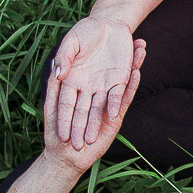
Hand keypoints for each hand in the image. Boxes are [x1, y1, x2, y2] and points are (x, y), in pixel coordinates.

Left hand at [43, 40, 144, 174]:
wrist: (64, 160)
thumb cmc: (53, 134)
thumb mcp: (50, 106)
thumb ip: (54, 85)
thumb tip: (57, 67)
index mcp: (81, 89)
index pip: (95, 66)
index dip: (103, 50)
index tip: (110, 32)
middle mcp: (96, 94)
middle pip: (114, 69)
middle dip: (126, 54)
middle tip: (136, 37)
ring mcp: (106, 106)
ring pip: (122, 81)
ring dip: (133, 65)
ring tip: (142, 46)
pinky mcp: (113, 120)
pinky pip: (123, 98)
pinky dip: (131, 85)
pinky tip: (138, 70)